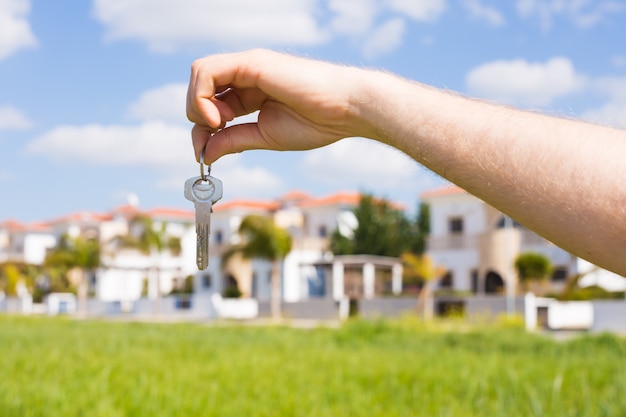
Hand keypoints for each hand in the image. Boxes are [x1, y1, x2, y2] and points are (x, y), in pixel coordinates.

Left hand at [187, 49, 370, 163]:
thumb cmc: (317, 123)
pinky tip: (220, 118)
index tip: (204, 154)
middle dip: (197, 117)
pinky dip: (202, 96)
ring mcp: (248, 66)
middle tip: (214, 135)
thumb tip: (205, 154)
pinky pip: (207, 71)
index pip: (210, 105)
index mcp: (250, 92)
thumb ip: (234, 141)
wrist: (345, 110)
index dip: (201, 129)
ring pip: (200, 74)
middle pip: (200, 88)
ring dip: (197, 104)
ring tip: (219, 124)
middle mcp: (246, 75)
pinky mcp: (251, 63)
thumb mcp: (265, 137)